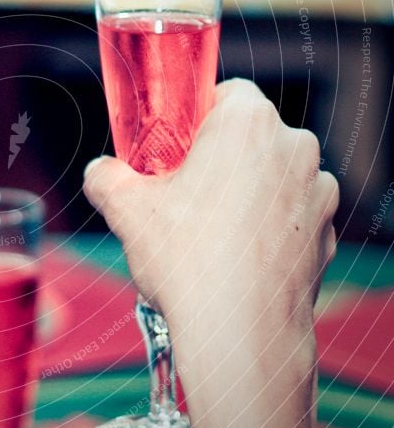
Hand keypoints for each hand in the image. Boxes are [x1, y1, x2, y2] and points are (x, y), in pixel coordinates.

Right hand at [83, 78, 338, 427]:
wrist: (240, 334)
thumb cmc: (186, 261)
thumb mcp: (124, 209)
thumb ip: (105, 175)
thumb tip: (101, 172)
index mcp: (248, 123)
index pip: (225, 93)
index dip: (195, 116)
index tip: (175, 145)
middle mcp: (294, 147)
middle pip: (250, 136)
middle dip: (220, 156)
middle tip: (183, 191)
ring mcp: (318, 192)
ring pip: (273, 175)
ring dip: (247, 190)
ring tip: (210, 230)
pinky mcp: (326, 232)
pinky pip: (290, 214)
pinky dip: (268, 225)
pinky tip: (237, 255)